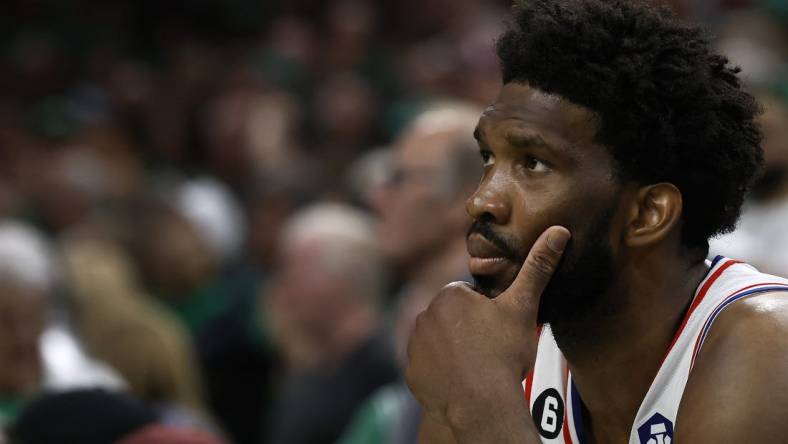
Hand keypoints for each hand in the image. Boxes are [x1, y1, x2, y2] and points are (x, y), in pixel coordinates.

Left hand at [405, 226, 569, 434]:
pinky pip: (428, 367)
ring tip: (478, 367)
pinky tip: (461, 381)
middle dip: (470, 331)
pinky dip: (442, 373)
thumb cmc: (504, 353)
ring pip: (440, 343)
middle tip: (492, 350)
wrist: (482, 403)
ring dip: (455, 351)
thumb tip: (559, 230)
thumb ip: (538, 268)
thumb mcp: (524, 307)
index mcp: (450, 294)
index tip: (500, 331)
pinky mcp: (412, 371)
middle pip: (454, 320)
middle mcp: (425, 314)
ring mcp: (415, 344)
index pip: (471, 299)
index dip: (489, 315)